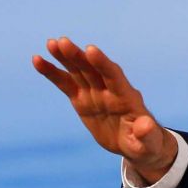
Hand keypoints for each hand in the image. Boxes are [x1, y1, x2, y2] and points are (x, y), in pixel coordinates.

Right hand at [32, 37, 176, 182]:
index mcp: (127, 98)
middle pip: (93, 70)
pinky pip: (66, 84)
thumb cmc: (147, 143)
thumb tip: (146, 125)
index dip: (103, 64)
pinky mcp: (83, 100)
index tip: (90, 50)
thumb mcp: (149, 142)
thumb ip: (147, 133)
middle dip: (79, 57)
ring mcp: (95, 94)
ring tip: (51, 43)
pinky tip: (38, 61)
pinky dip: (53, 73)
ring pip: (79, 72)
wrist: (138, 145)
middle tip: (63, 42)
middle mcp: (110, 91)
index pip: (114, 77)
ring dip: (65, 58)